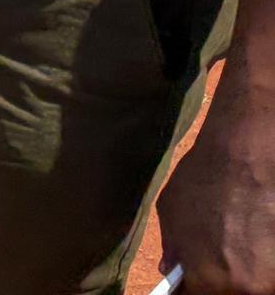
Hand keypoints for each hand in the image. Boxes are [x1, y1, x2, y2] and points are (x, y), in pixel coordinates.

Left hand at [158, 81, 274, 294]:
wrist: (248, 155)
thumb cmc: (205, 180)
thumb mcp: (172, 213)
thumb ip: (175, 249)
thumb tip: (174, 270)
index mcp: (208, 281)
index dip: (198, 291)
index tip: (199, 285)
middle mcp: (245, 288)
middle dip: (228, 283)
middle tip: (227, 258)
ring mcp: (273, 277)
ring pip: (258, 285)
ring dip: (252, 271)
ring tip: (246, 243)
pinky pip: (273, 271)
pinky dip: (268, 260)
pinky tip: (262, 238)